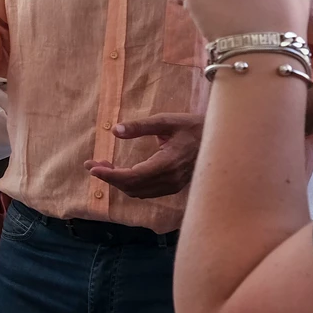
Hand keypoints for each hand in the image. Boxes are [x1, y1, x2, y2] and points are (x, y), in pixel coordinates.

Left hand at [86, 112, 203, 198]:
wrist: (220, 140)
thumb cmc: (192, 126)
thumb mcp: (166, 120)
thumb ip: (140, 126)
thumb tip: (115, 131)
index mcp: (167, 163)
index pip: (132, 176)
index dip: (110, 175)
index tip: (92, 168)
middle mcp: (170, 179)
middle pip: (132, 186)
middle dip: (109, 177)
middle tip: (92, 164)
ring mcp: (173, 185)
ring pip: (138, 191)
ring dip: (118, 181)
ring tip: (103, 166)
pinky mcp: (174, 186)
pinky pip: (147, 191)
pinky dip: (130, 184)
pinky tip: (121, 172)